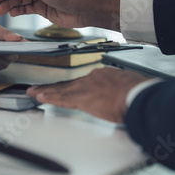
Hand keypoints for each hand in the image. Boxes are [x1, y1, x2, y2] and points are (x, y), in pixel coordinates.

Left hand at [26, 67, 151, 122]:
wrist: (139, 95)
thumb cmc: (140, 93)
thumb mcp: (131, 88)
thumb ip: (123, 92)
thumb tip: (125, 97)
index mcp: (104, 76)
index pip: (83, 82)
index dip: (72, 86)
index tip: (65, 88)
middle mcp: (92, 79)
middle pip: (69, 85)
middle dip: (54, 87)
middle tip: (40, 88)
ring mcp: (86, 87)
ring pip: (61, 90)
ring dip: (46, 92)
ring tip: (34, 92)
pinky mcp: (82, 98)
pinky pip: (61, 98)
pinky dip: (49, 97)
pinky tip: (40, 96)